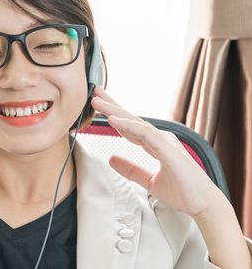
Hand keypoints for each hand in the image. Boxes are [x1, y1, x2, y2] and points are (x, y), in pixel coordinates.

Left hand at [90, 85, 220, 217]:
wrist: (204, 205)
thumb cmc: (183, 192)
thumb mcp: (149, 181)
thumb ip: (131, 170)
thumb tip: (111, 159)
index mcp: (156, 144)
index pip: (131, 127)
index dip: (115, 115)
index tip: (99, 106)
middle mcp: (160, 139)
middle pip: (131, 119)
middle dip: (112, 105)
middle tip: (95, 93)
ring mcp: (165, 142)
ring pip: (135, 122)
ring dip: (115, 111)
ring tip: (97, 102)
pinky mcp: (168, 150)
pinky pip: (145, 133)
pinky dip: (128, 125)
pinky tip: (113, 119)